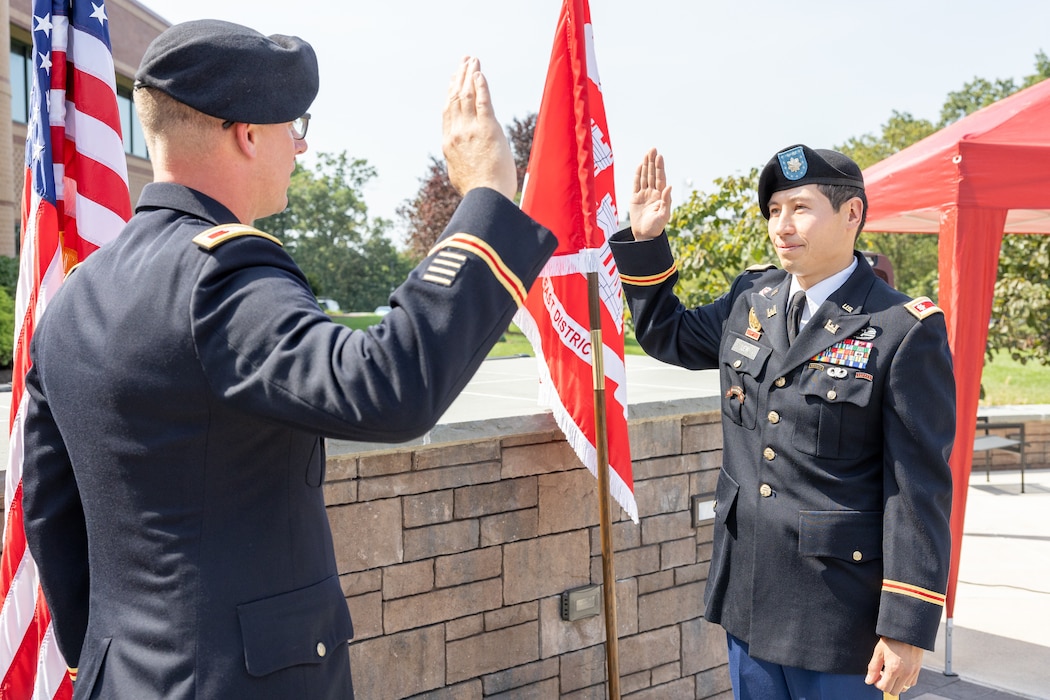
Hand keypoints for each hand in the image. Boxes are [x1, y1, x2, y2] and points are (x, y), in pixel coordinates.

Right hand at [442, 57, 516, 199]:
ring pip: (467, 96)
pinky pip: (482, 101)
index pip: (448, 112)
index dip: (450, 94)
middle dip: (459, 78)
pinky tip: (480, 74)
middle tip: (464, 62)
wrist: (484, 198)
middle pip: (455, 99)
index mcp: (449, 144)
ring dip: (470, 75)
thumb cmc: (478, 194)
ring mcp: (470, 130)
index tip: (452, 82)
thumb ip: (460, 163)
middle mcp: (456, 133)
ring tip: (472, 60)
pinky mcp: (487, 129)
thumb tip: (463, 162)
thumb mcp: (461, 176)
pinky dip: (480, 85)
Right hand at [628, 148, 671, 239]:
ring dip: (646, 165)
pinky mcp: (635, 198)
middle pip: (652, 174)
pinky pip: (636, 184)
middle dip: (653, 162)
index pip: (660, 178)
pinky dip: (637, 174)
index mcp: (661, 196)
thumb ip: (667, 201)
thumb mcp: (664, 215)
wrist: (645, 236)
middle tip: (653, 149)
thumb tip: (670, 186)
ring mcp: (644, 194)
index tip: (659, 156)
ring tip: (647, 153)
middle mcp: (653, 193)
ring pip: (644, 176)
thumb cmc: (656, 227)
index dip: (659, 167)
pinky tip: (640, 166)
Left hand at [865, 636, 922, 695]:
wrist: (907, 631)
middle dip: (886, 685)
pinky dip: (905, 681)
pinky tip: (899, 671)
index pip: (884, 687)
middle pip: (894, 691)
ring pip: (903, 689)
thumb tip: (869, 681)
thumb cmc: (892, 639)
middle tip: (883, 673)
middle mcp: (905, 673)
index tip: (876, 675)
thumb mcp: (879, 651)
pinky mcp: (918, 670)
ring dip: (896, 684)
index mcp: (894, 668)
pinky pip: (911, 683)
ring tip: (891, 672)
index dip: (877, 683)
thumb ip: (873, 668)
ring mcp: (913, 673)